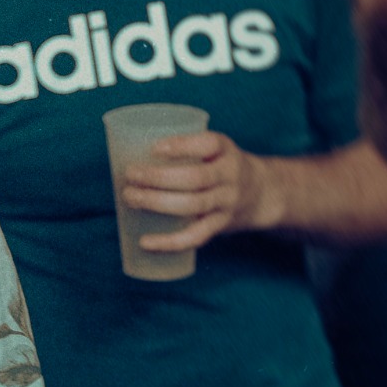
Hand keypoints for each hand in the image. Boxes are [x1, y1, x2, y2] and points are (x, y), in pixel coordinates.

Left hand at [126, 130, 278, 250]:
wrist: (262, 193)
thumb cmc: (218, 165)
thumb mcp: (212, 148)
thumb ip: (182, 147)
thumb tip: (124, 148)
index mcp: (225, 150)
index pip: (208, 144)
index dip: (181, 146)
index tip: (154, 148)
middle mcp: (230, 176)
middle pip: (195, 178)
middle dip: (158, 178)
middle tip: (130, 174)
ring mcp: (227, 202)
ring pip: (193, 205)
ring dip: (157, 203)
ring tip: (130, 197)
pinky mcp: (220, 225)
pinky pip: (195, 236)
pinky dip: (170, 242)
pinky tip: (145, 242)